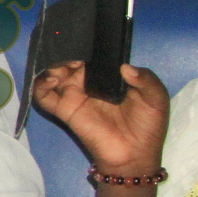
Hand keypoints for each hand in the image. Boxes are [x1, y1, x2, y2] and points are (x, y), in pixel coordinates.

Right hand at [33, 59, 171, 178]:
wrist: (135, 156)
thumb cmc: (148, 127)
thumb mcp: (156, 98)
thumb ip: (147, 78)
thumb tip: (124, 67)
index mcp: (109, 77)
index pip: (93, 55)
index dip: (88, 46)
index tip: (88, 40)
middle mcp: (89, 83)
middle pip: (70, 60)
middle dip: (68, 51)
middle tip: (76, 53)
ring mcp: (75, 96)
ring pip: (54, 72)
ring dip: (54, 64)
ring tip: (67, 65)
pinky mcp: (65, 110)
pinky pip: (44, 96)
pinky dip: (41, 85)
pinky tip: (52, 80)